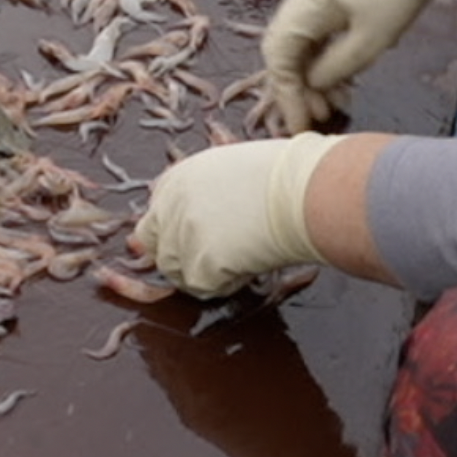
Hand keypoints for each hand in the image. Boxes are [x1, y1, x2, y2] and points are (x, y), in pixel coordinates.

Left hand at [133, 134, 340, 296]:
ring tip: (238, 258)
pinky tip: (248, 265)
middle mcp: (170, 206)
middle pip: (157, 248)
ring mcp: (182, 236)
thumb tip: (196, 216)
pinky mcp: (200, 264)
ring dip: (203, 272)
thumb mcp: (229, 168)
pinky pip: (203, 287)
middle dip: (180, 257)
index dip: (171, 233)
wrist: (301, 191)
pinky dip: (225, 283)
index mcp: (177, 179)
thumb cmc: (281, 177)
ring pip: (177, 272)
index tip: (190, 242)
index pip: (154, 215)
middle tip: (213, 259)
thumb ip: (202, 192)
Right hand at [263, 0, 456, 132]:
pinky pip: (316, 35)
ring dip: (312, 77)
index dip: (286, 94)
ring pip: (300, 45)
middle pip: (283, 51)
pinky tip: (342, 82)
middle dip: (296, 88)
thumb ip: (335, 68)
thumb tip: (312, 85)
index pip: (279, 57)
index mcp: (305, 7)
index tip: (300, 124)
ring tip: (335, 104)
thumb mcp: (371, 41)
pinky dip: (323, 60)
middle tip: (318, 118)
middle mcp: (301, 0)